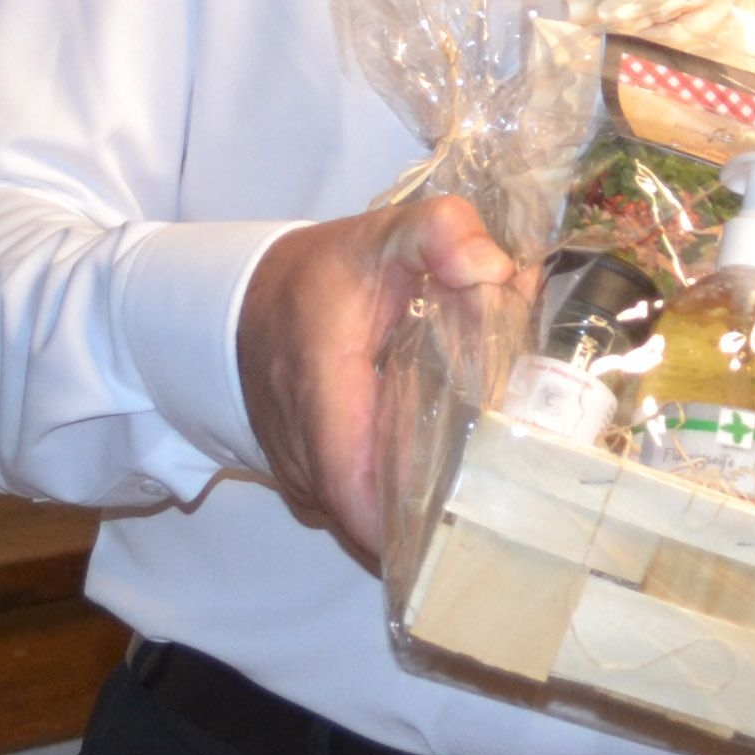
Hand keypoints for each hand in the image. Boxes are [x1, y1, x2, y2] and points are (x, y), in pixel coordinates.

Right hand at [235, 195, 521, 559]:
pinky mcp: (310, 485)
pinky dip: (403, 502)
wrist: (244, 303)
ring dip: (425, 512)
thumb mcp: (384, 234)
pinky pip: (360, 509)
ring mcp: (302, 479)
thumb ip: (442, 233)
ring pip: (370, 521)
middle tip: (510, 498)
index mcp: (323, 395)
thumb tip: (494, 268)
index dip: (413, 521)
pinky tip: (453, 478)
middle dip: (442, 517)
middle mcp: (304, 456)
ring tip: (491, 488)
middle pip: (376, 520)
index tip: (477, 513)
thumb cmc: (320, 275)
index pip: (357, 492)